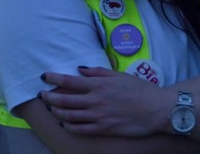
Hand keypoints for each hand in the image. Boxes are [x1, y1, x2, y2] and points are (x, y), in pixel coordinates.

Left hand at [40, 67, 172, 136]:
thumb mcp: (120, 75)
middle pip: (64, 100)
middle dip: (50, 97)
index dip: (54, 79)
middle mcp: (95, 100)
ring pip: (69, 116)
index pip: (70, 81)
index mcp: (99, 85)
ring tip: (52, 109)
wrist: (156, 109)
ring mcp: (98, 116)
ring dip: (57, 112)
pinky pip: (80, 130)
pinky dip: (68, 127)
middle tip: (43, 95)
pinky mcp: (103, 129)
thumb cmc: (141, 90)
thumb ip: (99, 72)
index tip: (44, 77)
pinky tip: (64, 124)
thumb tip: (80, 69)